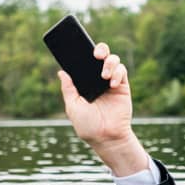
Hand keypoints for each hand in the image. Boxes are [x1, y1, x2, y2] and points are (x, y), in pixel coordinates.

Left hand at [58, 42, 149, 175]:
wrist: (106, 137)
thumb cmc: (88, 125)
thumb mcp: (73, 106)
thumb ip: (68, 89)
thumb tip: (61, 72)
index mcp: (84, 83)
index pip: (84, 62)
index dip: (82, 52)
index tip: (78, 47)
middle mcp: (98, 79)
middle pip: (101, 55)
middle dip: (100, 50)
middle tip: (96, 55)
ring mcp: (111, 82)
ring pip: (113, 60)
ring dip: (109, 63)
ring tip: (104, 76)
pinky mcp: (123, 86)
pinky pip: (122, 71)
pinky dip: (117, 73)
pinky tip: (112, 83)